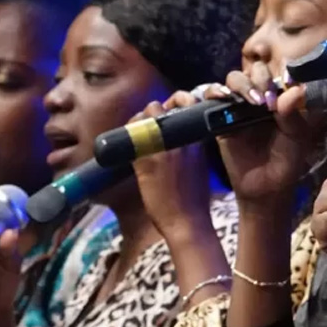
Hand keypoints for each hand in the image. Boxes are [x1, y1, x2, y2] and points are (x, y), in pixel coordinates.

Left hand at [130, 96, 214, 238]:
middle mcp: (181, 136)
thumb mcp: (199, 166)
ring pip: (145, 115)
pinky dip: (127, 134)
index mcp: (197, 137)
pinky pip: (131, 133)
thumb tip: (176, 142)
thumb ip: (190, 149)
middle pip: (160, 107)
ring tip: (137, 136)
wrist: (187, 221)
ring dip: (138, 121)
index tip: (166, 117)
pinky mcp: (145, 157)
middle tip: (147, 127)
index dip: (173, 107)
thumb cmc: (195, 200)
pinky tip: (127, 144)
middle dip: (152, 113)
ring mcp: (162, 145)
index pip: (184, 106)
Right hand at [213, 63, 326, 203]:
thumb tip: (294, 90)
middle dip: (259, 78)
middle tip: (265, 101)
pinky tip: (222, 97)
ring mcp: (239, 106)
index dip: (278, 74)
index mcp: (280, 99)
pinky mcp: (220, 118)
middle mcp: (260, 97)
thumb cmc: (286, 162)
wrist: (264, 188)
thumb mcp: (296, 139)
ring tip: (251, 102)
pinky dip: (214, 91)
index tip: (281, 90)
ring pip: (234, 79)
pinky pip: (212, 97)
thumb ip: (293, 115)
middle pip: (254, 70)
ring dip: (241, 84)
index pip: (277, 72)